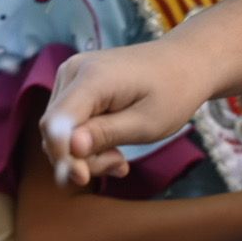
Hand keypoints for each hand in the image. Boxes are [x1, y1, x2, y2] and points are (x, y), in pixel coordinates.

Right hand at [41, 39, 210, 186]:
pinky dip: (88, 141)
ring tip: (119, 158)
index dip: (62, 156)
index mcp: (91, 77)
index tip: (83, 178)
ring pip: (60, 130)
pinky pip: (70, 122)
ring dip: (87, 152)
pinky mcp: (76, 83)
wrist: (186, 62)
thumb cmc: (173, 91)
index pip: (55, 124)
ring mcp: (72, 75)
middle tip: (118, 164)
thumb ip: (106, 134)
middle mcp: (73, 71)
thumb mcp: (146, 122)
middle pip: (55, 130)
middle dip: (81, 157)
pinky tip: (113, 150)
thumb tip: (71, 147)